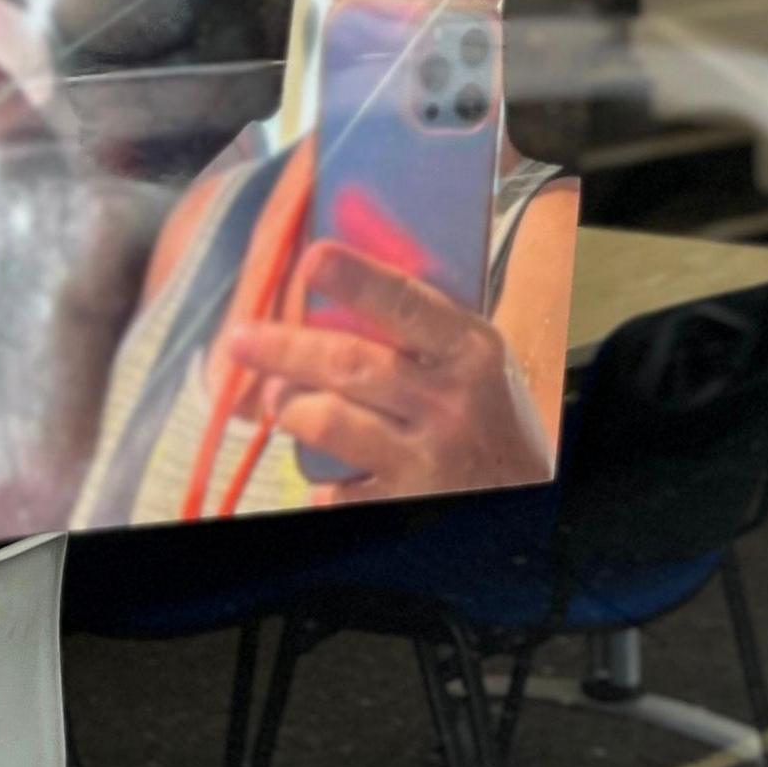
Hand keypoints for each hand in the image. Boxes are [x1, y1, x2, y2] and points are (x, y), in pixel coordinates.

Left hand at [219, 244, 551, 500]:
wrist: (527, 498)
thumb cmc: (489, 417)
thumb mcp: (474, 362)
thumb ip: (421, 330)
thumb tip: (333, 281)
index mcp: (469, 349)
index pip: (407, 305)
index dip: (358, 280)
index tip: (313, 260)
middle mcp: (449, 401)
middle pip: (350, 364)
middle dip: (286, 348)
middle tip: (240, 338)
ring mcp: (427, 457)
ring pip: (330, 422)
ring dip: (289, 406)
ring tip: (276, 400)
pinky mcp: (404, 505)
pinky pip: (335, 488)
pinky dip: (320, 481)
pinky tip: (329, 475)